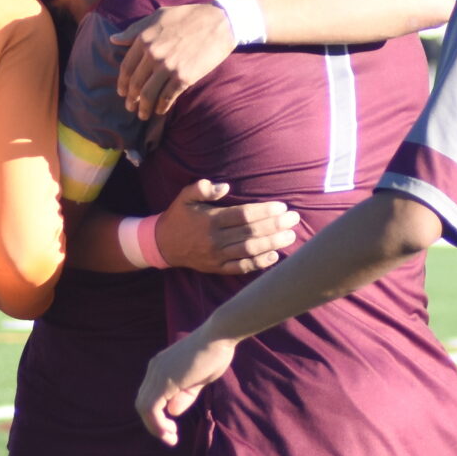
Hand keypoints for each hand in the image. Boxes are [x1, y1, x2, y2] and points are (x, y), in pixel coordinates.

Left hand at [114, 4, 234, 118]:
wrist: (219, 23)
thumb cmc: (188, 16)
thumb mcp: (158, 16)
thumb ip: (135, 30)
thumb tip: (113, 39)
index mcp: (144, 38)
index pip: (126, 67)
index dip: (122, 83)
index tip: (122, 92)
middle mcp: (153, 54)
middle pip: (135, 83)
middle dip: (131, 99)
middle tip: (130, 107)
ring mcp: (168, 67)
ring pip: (148, 94)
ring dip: (143, 108)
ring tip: (142, 115)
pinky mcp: (184, 77)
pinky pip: (167, 97)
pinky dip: (161, 108)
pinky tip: (160, 111)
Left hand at [137, 329, 238, 445]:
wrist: (219, 336)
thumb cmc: (214, 354)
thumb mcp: (198, 380)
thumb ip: (184, 395)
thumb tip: (172, 412)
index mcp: (160, 367)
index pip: (148, 396)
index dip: (156, 416)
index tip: (172, 429)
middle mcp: (154, 369)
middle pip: (142, 403)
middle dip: (153, 424)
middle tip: (170, 437)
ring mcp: (157, 373)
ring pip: (144, 407)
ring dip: (155, 427)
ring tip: (170, 438)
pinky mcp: (165, 380)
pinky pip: (152, 408)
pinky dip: (157, 423)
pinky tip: (169, 431)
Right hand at [155, 180, 298, 275]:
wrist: (162, 245)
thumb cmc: (178, 216)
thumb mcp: (185, 197)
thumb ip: (202, 188)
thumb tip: (225, 186)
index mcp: (210, 220)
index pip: (243, 215)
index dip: (265, 211)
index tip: (282, 207)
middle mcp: (215, 240)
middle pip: (251, 233)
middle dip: (275, 226)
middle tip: (294, 219)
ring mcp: (217, 257)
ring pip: (250, 251)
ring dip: (272, 244)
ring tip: (290, 236)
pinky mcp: (217, 268)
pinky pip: (241, 267)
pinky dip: (259, 263)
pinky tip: (274, 256)